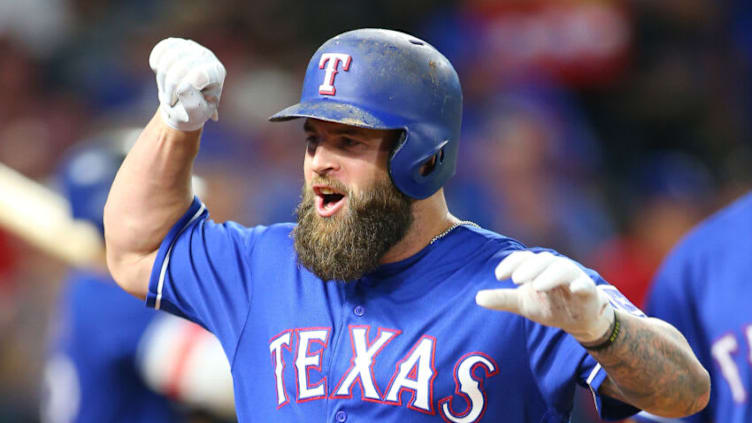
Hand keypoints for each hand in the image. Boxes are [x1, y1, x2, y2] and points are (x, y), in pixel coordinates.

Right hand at [149, 37, 225, 130]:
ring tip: (166, 90)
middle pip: (182, 66)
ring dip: (162, 79)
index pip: (199, 74)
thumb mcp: (196, 114)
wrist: (182, 104)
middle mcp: (207, 55)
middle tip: (169, 101)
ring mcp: (192, 47)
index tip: (175, 102)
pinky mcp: (177, 43)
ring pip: (169, 57)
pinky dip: (156, 64)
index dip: (182, 89)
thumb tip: (183, 88)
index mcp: (217, 72)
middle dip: (170, 87)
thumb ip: (193, 104)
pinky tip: (161, 74)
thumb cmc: (193, 110)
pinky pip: (161, 48)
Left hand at [475, 250, 613, 342]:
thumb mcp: (523, 303)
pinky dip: (581, 284)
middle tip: (516, 280)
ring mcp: (573, 278)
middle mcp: (556, 268)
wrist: (578, 319)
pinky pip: (585, 285)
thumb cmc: (549, 303)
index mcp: (539, 267)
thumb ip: (502, 299)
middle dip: (529, 268)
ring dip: (549, 275)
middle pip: (543, 260)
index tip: (498, 276)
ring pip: (563, 269)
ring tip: (537, 286)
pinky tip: (575, 288)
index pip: (524, 259)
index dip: (511, 264)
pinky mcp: (588, 291)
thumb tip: (477, 298)